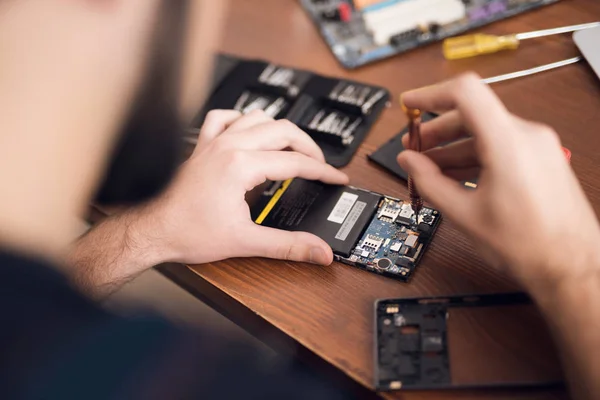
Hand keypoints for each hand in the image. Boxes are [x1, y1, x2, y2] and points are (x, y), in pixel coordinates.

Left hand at [136, 109, 348, 266]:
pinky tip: (249, 130)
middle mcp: (228, 146)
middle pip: (283, 130)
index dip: (322, 171)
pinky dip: (243, 119)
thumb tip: (318, 251)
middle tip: (319, 165)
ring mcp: (213, 142)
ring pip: (257, 116)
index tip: (336, 178)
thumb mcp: (245, 242)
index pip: (295, 161)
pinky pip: (225, 117)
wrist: (151, 230)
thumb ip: (288, 246)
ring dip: (280, 129)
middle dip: (308, 146)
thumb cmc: (186, 232)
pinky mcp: (202, 145)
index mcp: (240, 166)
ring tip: (292, 147)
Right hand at [397, 73, 599, 289]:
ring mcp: (538, 147)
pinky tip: (455, 175)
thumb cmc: (530, 246)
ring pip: (485, 132)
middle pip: (472, 113)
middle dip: (437, 130)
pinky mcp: (541, 159)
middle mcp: (528, 136)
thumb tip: (410, 162)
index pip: (465, 93)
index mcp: (509, 143)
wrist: (571, 267)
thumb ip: (429, 182)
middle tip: (414, 147)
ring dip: (454, 146)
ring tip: (429, 166)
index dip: (431, 94)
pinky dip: (474, 156)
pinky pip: (500, 146)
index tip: (411, 103)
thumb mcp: (465, 214)